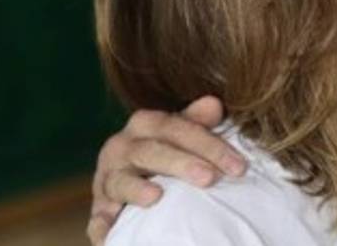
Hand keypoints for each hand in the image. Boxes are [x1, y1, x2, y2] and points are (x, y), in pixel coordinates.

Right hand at [87, 96, 245, 244]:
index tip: (238, 166)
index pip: (178, 128)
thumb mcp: (181, 133)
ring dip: (137, 189)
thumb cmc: (165, 151)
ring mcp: (107, 179)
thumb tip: (214, 104)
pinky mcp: (99, 209)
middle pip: (151, 151)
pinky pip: (98, 218)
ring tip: (156, 196)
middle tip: (210, 178)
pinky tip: (110, 231)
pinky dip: (103, 225)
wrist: (129, 176)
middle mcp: (121, 147)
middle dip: (182, 164)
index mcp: (146, 124)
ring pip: (120, 181)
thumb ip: (197, 121)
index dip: (209, 145)